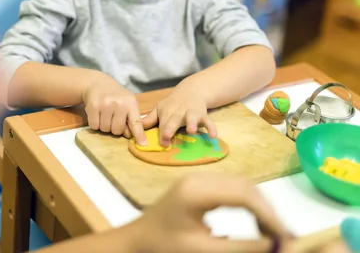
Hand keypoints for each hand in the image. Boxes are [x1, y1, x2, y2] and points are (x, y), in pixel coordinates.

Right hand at [82, 74, 146, 145]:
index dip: (139, 135)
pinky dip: (95, 123)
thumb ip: (131, 119)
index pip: (136, 122)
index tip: (143, 144)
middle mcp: (119, 103)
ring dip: (104, 126)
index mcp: (130, 103)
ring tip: (105, 114)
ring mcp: (105, 104)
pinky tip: (97, 114)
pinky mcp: (93, 106)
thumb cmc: (116, 96)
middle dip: (114, 128)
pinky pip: (94, 126)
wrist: (98, 83)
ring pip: (105, 129)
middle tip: (113, 118)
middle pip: (117, 130)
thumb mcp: (127, 103)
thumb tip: (129, 135)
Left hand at [129, 172, 290, 252]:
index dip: (269, 216)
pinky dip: (248, 206)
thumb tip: (276, 247)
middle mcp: (199, 178)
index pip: (244, 195)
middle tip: (283, 239)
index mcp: (196, 191)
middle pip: (245, 187)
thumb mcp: (204, 250)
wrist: (138, 240)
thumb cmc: (165, 246)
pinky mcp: (200, 185)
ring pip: (241, 187)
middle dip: (268, 212)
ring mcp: (199, 179)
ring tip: (271, 235)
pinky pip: (232, 190)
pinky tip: (255, 225)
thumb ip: (241, 248)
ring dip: (260, 209)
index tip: (286, 238)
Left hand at [145, 83, 216, 146]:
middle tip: (167, 136)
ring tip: (191, 130)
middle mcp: (179, 111)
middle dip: (170, 128)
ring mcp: (192, 112)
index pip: (162, 123)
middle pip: (174, 119)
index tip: (160, 143)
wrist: (192, 90)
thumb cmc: (172, 104)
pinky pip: (209, 121)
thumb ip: (149, 120)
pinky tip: (213, 136)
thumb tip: (134, 130)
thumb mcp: (160, 109)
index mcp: (166, 111)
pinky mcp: (204, 114)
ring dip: (191, 123)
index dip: (161, 132)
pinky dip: (212, 128)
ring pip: (192, 117)